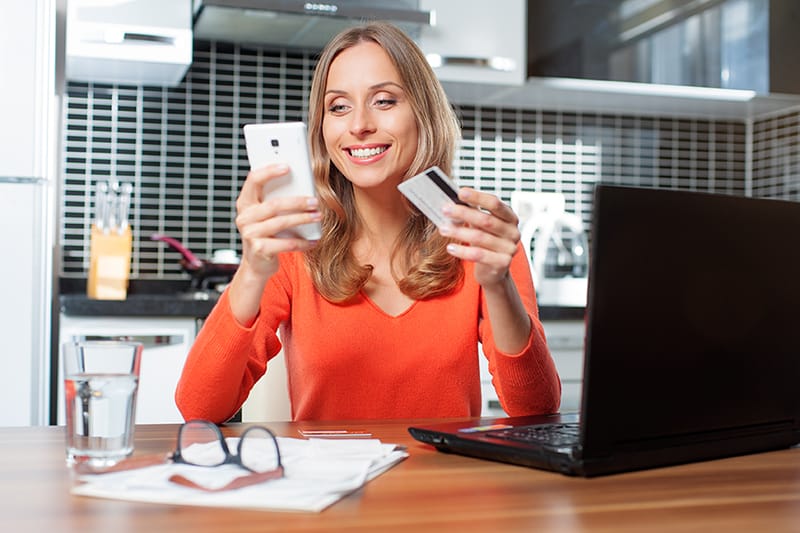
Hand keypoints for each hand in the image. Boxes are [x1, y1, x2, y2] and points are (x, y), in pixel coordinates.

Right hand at [235, 163, 320, 281]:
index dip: (269, 171)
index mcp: (245, 203)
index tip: (288, 167)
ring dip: (303, 219)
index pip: (253, 180)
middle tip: (315, 201)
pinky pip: (286, 244)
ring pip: (281, 223)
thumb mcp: (266, 216)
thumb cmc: (266, 234)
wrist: (257, 264)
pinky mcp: (259, 250)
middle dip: (298, 202)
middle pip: (274, 204)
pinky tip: (314, 240)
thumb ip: (275, 200)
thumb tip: (302, 186)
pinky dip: (303, 242)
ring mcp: (250, 234)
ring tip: (318, 216)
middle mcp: (244, 217)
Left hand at [439, 187, 520, 287]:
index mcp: (510, 217)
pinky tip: (450, 248)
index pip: (495, 203)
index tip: (460, 192)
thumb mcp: (481, 225)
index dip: (477, 197)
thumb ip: (473, 212)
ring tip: (443, 229)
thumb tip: (452, 201)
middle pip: (486, 220)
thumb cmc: (485, 242)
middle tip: (445, 209)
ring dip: (458, 232)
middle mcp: (513, 232)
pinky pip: (479, 255)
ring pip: (480, 237)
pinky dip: (462, 251)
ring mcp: (509, 248)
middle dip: (463, 213)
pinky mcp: (502, 263)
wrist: (493, 270)